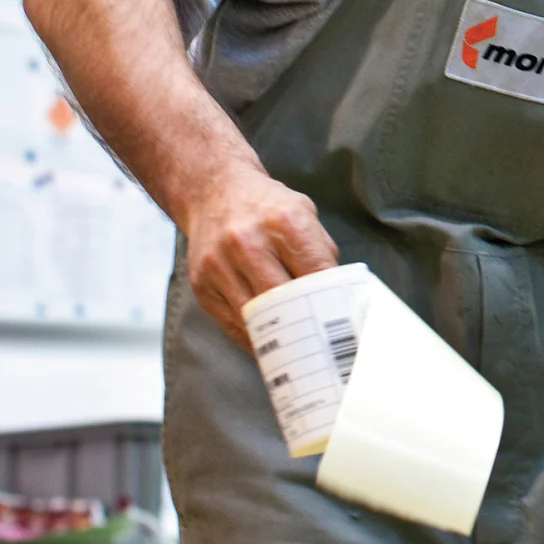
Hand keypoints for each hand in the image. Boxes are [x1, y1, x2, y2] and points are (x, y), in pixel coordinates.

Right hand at [179, 166, 338, 349]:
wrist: (213, 192)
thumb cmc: (267, 206)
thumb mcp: (304, 213)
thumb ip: (321, 251)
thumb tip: (338, 294)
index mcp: (284, 221)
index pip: (315, 272)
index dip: (330, 300)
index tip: (342, 320)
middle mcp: (248, 242)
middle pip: (282, 301)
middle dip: (305, 325)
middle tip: (323, 343)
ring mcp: (219, 265)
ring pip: (254, 318)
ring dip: (278, 339)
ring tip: (299, 351)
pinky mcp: (201, 285)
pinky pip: (231, 324)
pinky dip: (254, 338)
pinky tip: (271, 344)